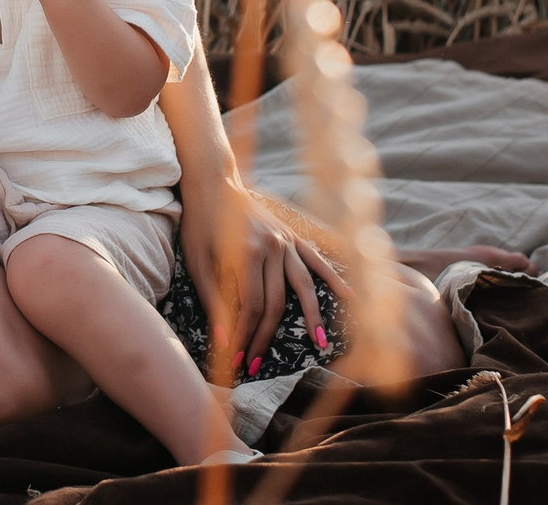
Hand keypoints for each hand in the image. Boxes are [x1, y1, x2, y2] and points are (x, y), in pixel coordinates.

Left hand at [178, 177, 337, 377]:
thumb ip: (212, 298)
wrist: (214, 182)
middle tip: (256, 364)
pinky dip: (334, 278)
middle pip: (275, 303)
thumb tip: (225, 340)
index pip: (250, 307)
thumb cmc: (200, 223)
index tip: (238, 359)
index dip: (244, 336)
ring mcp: (286, 241)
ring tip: (319, 343)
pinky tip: (350, 296)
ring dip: (311, 317)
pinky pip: (317, 259)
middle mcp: (272, 248)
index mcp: (246, 254)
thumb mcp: (197, 260)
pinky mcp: (292, 234)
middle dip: (266, 337)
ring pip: (303, 286)